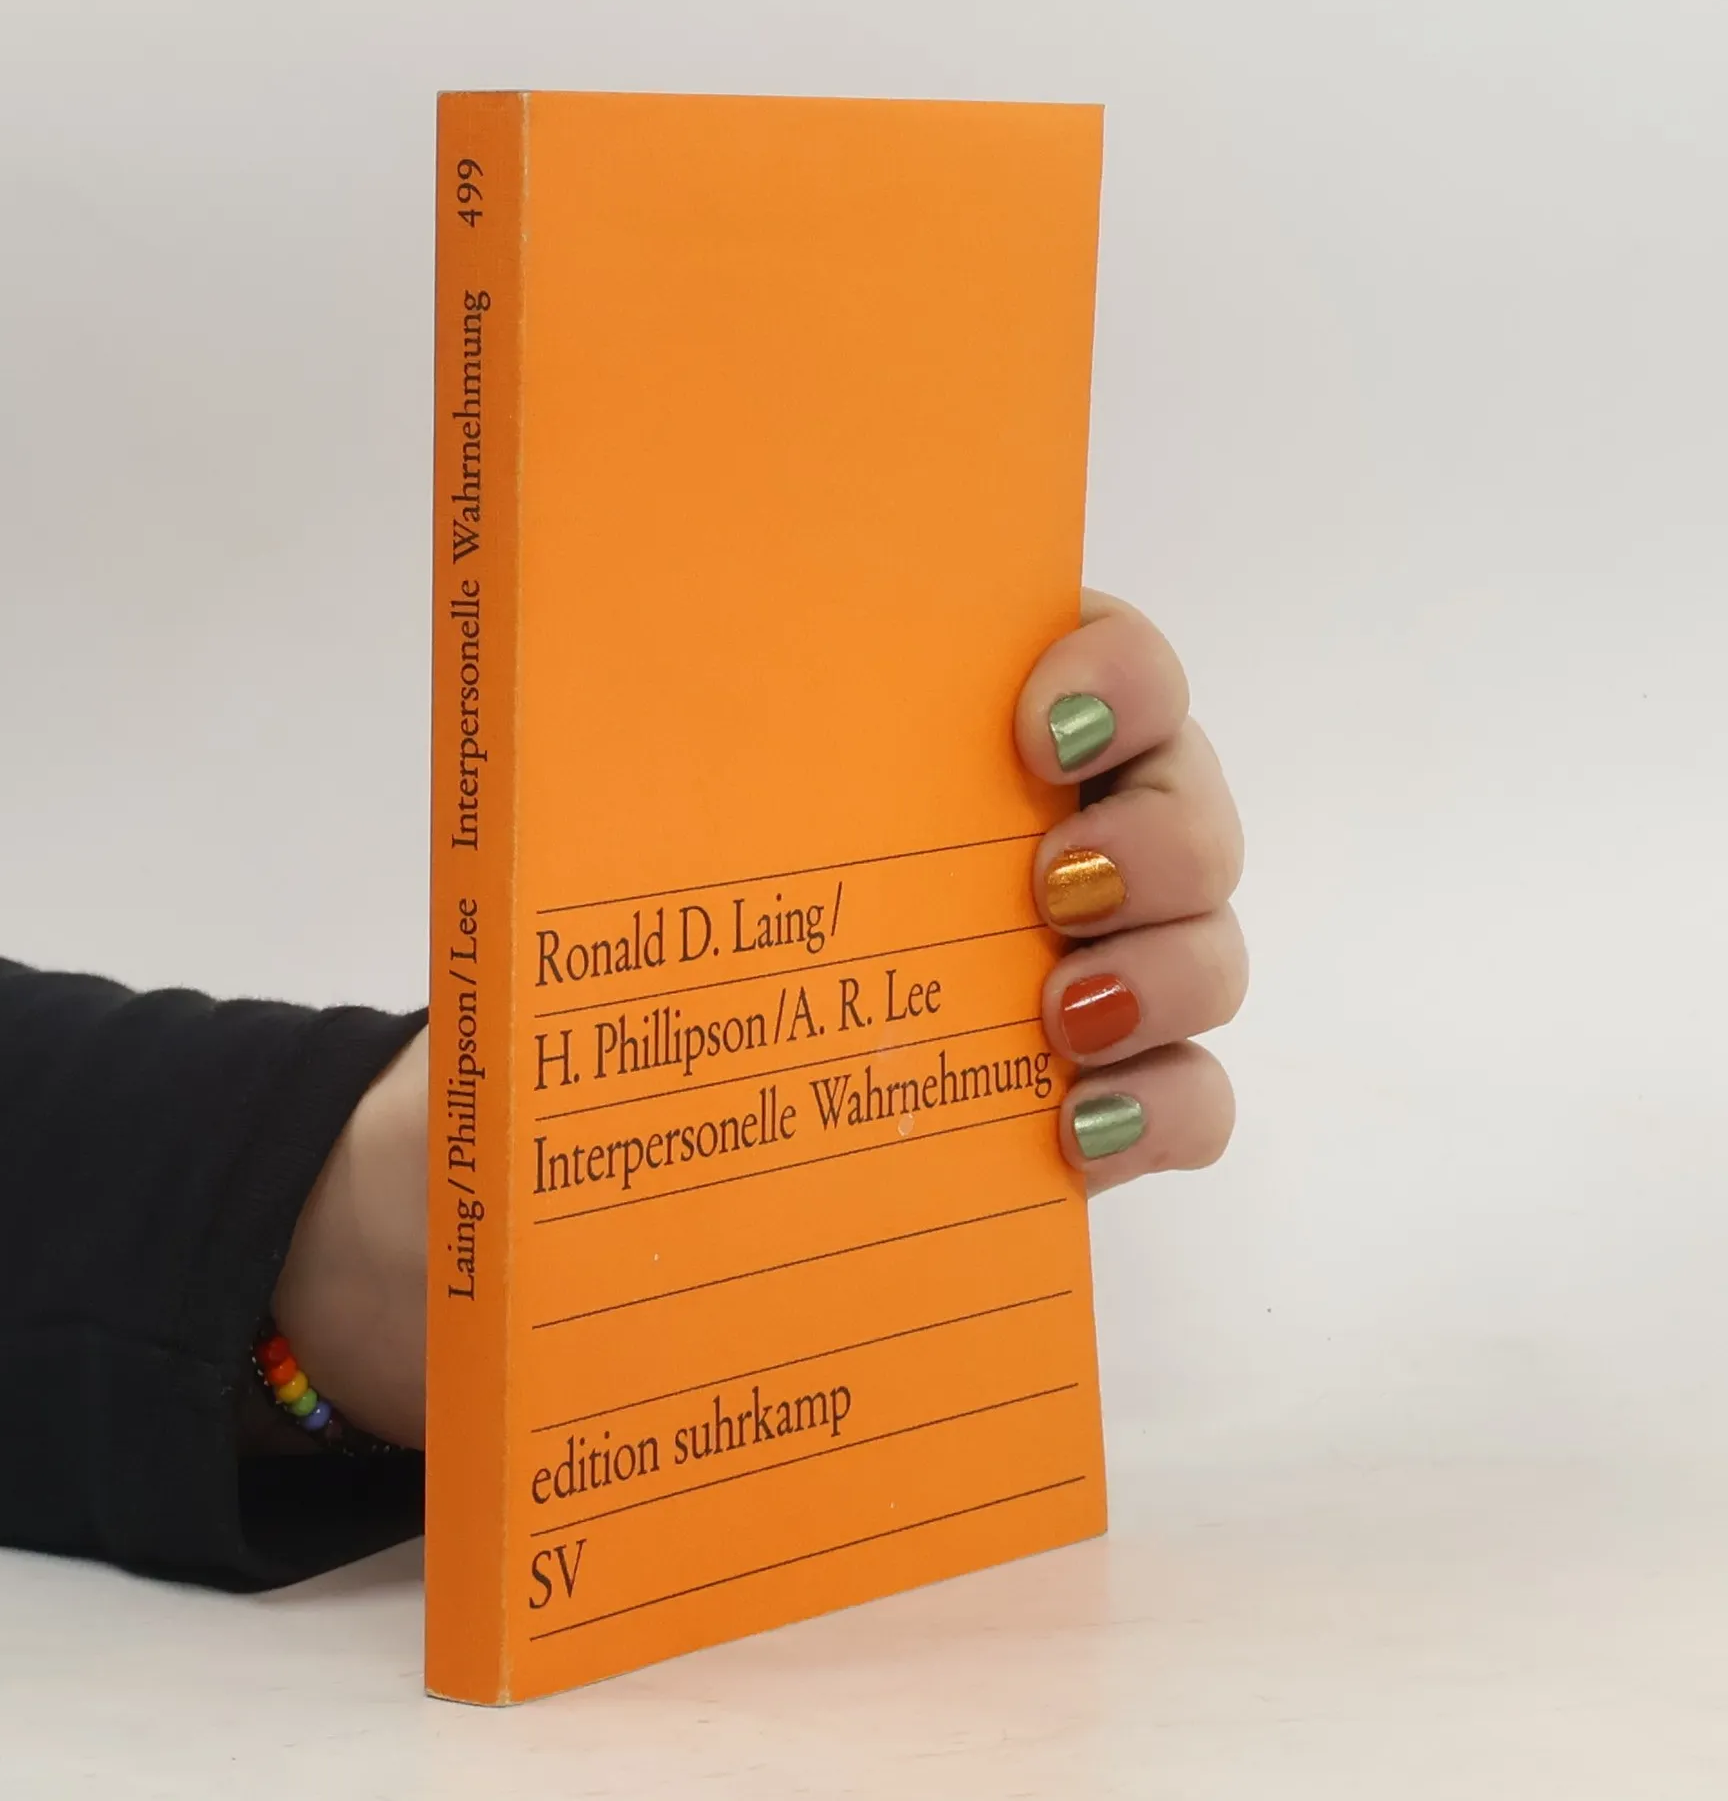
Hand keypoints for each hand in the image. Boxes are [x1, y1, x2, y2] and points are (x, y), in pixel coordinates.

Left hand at [275, 596, 1243, 1447]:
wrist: (639, 1091)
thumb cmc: (670, 910)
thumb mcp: (662, 810)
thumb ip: (684, 738)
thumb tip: (588, 672)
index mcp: (995, 727)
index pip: (1118, 661)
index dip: (1116, 679)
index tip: (1032, 729)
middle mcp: (1079, 829)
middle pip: (1191, 806)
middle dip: (1153, 843)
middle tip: (1052, 887)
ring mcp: (1110, 964)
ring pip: (1213, 952)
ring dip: (1164, 979)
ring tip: (1062, 1023)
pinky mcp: (1113, 1091)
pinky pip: (1193, 1101)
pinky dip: (1160, 1117)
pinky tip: (1075, 1139)